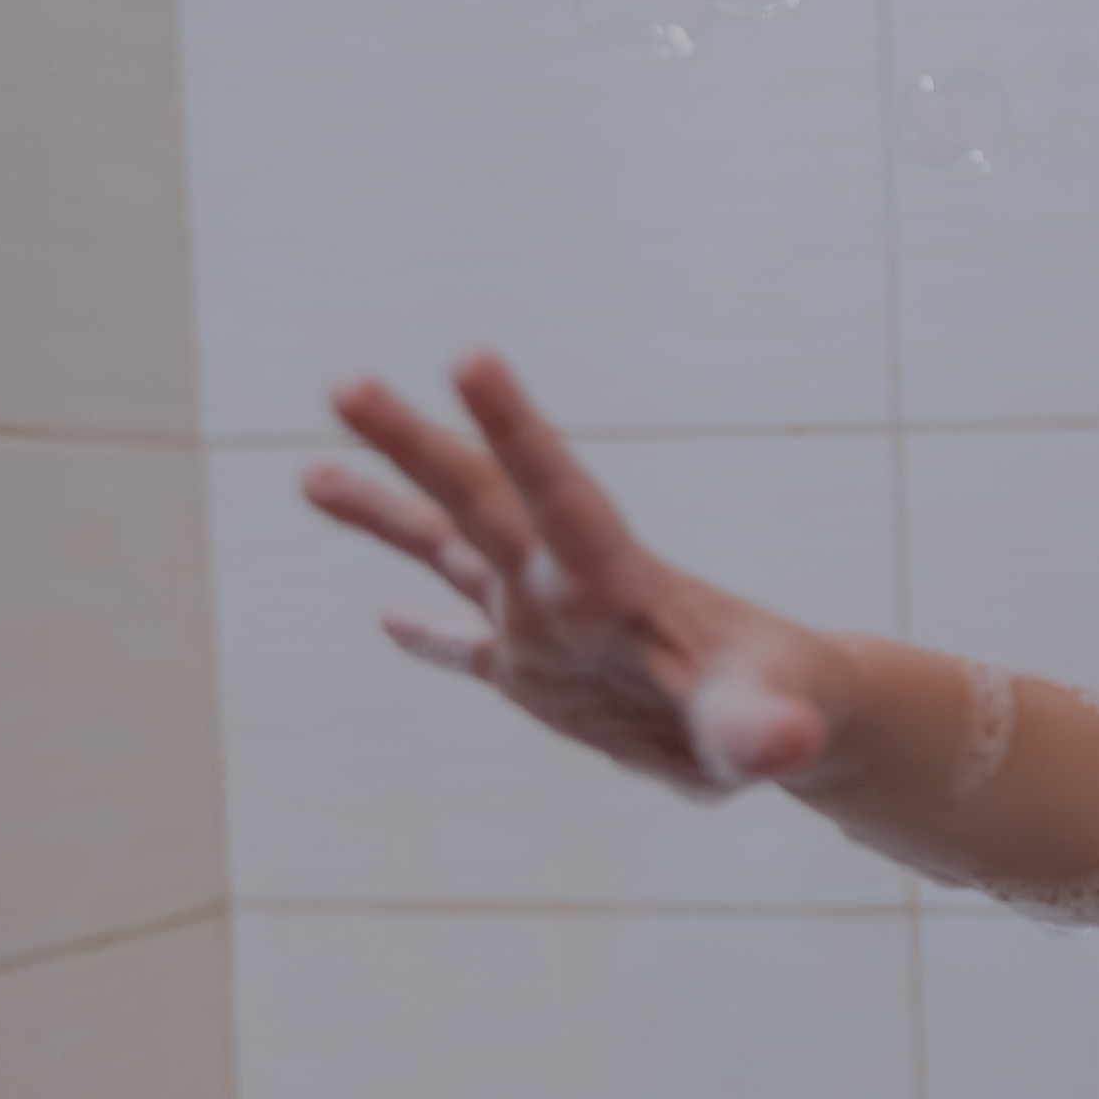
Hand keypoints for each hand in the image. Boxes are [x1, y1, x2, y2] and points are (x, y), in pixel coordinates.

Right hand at [301, 351, 832, 797]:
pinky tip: (385, 618)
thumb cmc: (788, 705)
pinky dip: (430, 639)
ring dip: (387, 515)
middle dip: (414, 445)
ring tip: (310, 473)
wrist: (784, 720)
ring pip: (453, 556)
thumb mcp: (774, 722)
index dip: (514, 430)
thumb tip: (785, 743)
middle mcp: (567, 591)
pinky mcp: (541, 680)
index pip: (560, 497)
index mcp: (619, 583)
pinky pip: (468, 649)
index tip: (469, 354)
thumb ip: (765, 726)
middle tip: (343, 384)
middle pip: (481, 504)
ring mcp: (546, 630)